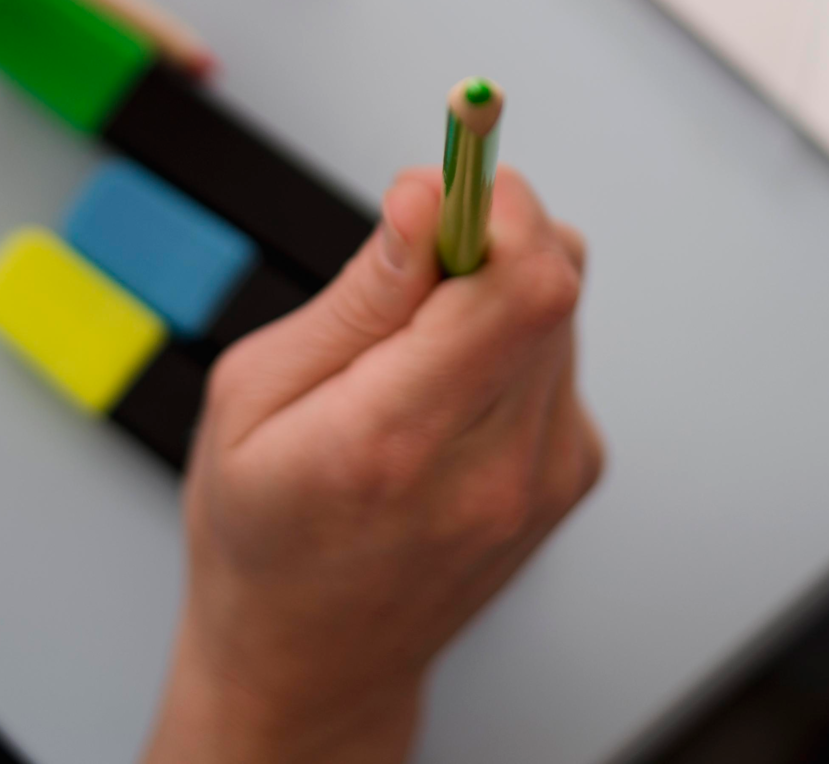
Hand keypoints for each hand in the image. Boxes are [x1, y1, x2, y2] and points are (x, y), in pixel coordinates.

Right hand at [144, 169, 604, 763]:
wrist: (313, 664)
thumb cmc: (262, 534)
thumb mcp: (255, 396)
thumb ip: (357, 295)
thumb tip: (425, 198)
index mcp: (396, 440)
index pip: (518, 282)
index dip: (495, 199)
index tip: (455, 163)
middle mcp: (495, 464)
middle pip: (555, 275)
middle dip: (487, 227)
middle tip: (413, 256)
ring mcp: (548, 475)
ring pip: (563, 305)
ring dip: (496, 286)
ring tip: (413, 349)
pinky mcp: (574, 473)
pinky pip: (561, 351)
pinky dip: (510, 338)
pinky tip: (446, 389)